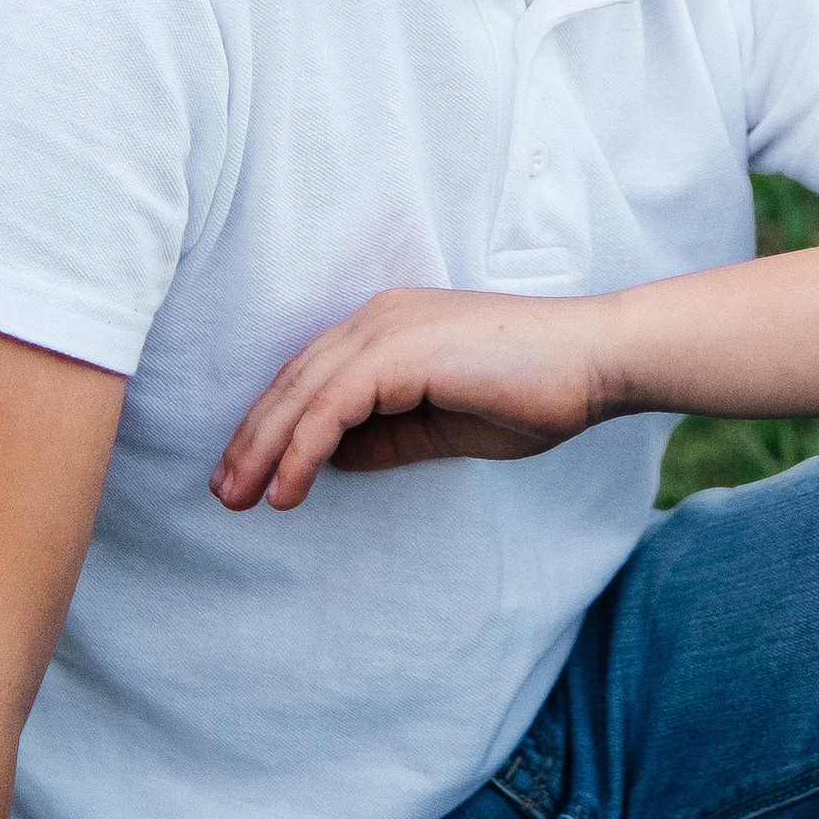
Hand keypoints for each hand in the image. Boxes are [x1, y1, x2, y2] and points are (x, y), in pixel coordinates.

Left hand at [211, 285, 617, 509]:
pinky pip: (332, 407)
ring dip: (264, 450)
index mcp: (388, 327)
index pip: (311, 377)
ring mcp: (388, 327)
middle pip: (293, 381)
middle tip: (222, 494)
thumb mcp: (443, 425)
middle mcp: (378, 317)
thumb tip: (331, 461)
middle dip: (252, 440)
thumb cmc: (536, 392)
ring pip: (303, 393)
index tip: (248, 475)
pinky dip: (302, 451)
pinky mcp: (401, 351)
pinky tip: (287, 491)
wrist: (595, 361)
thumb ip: (388, 437)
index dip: (272, 426)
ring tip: (239, 500)